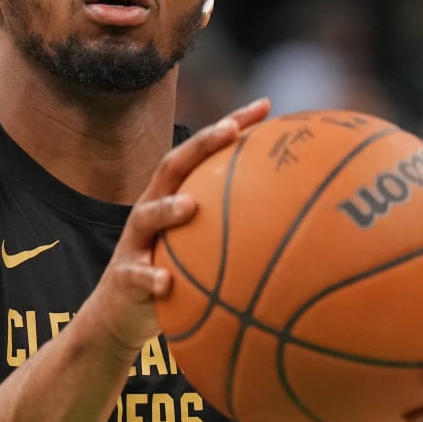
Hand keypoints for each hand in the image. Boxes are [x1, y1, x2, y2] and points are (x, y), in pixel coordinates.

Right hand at [84, 98, 270, 356]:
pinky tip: (166, 284)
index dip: (231, 126)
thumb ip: (237, 234)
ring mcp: (135, 242)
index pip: (202, 153)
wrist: (120, 316)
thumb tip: (302, 230)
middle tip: (229, 130)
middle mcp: (151, 210)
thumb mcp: (202, 250)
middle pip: (172, 167)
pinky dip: (150, 278)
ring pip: (147, 216)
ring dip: (168, 209)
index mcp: (173, 198)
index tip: (264, 106)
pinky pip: (136, 276)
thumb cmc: (174, 278)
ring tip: (190, 206)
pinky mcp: (124, 277)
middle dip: (201, 145)